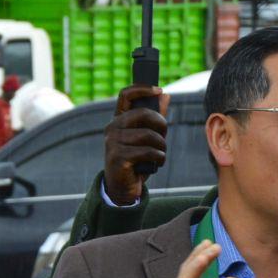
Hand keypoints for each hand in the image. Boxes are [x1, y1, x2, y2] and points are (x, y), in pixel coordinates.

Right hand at [103, 86, 168, 203]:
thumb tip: (165, 95)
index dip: (143, 89)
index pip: (126, 95)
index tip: (159, 90)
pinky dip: (159, 157)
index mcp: (118, 120)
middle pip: (144, 113)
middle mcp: (112, 128)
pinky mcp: (118, 157)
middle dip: (161, 124)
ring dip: (162, 145)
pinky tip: (157, 163)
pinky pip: (148, 151)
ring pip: (148, 135)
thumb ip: (154, 117)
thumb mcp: (145, 138)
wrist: (122, 188)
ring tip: (160, 153)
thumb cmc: (136, 160)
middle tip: (164, 136)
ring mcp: (113, 143)